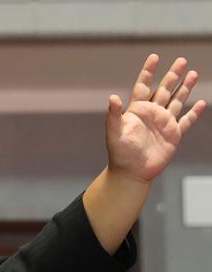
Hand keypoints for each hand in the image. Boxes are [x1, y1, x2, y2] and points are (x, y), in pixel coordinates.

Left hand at [105, 54, 205, 183]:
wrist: (131, 172)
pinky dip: (194, 112)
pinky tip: (201, 103)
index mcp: (137, 110)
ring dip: (185, 88)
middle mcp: (152, 114)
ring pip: (177, 100)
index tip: (154, 57)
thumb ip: (114, 115)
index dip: (148, 72)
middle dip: (173, 75)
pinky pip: (186, 121)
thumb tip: (112, 98)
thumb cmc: (119, 153)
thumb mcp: (114, 133)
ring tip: (193, 73)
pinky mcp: (174, 135)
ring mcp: (164, 123)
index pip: (143, 86)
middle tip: (181, 60)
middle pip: (164, 89)